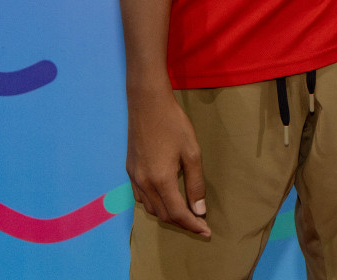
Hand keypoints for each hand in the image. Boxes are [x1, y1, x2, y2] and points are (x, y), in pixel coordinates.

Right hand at [126, 88, 210, 235]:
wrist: (147, 104)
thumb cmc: (173, 124)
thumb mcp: (192, 152)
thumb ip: (195, 183)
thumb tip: (199, 210)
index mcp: (161, 180)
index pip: (178, 213)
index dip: (193, 225)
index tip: (206, 232)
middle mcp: (144, 183)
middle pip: (163, 214)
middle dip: (182, 222)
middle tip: (200, 223)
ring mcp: (134, 178)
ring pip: (151, 208)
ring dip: (168, 214)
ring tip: (185, 213)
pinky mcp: (130, 170)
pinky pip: (141, 197)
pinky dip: (155, 204)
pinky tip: (166, 199)